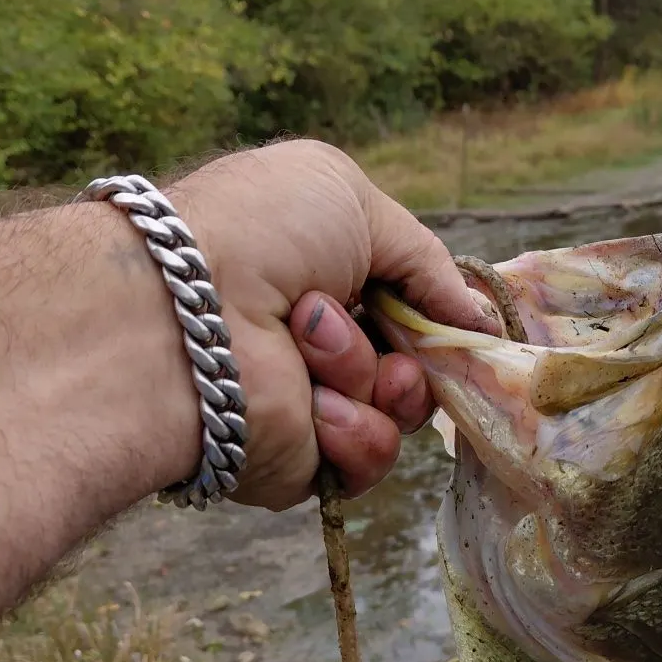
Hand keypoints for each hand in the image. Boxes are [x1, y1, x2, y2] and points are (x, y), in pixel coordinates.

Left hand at [167, 139, 494, 507]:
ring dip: (369, 375)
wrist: (183, 312)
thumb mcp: (354, 200)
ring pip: (400, 412)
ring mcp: (313, 405)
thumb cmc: (262, 234)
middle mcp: (321, 344)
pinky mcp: (303, 461)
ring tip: (310, 345)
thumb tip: (478, 317)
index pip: (411, 312)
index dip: (439, 318)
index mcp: (328, 280)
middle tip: (392, 338)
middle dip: (418, 352)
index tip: (458, 321)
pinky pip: (370, 458)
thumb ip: (428, 261)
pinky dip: (353, 428)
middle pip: (419, 366)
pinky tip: (314, 404)